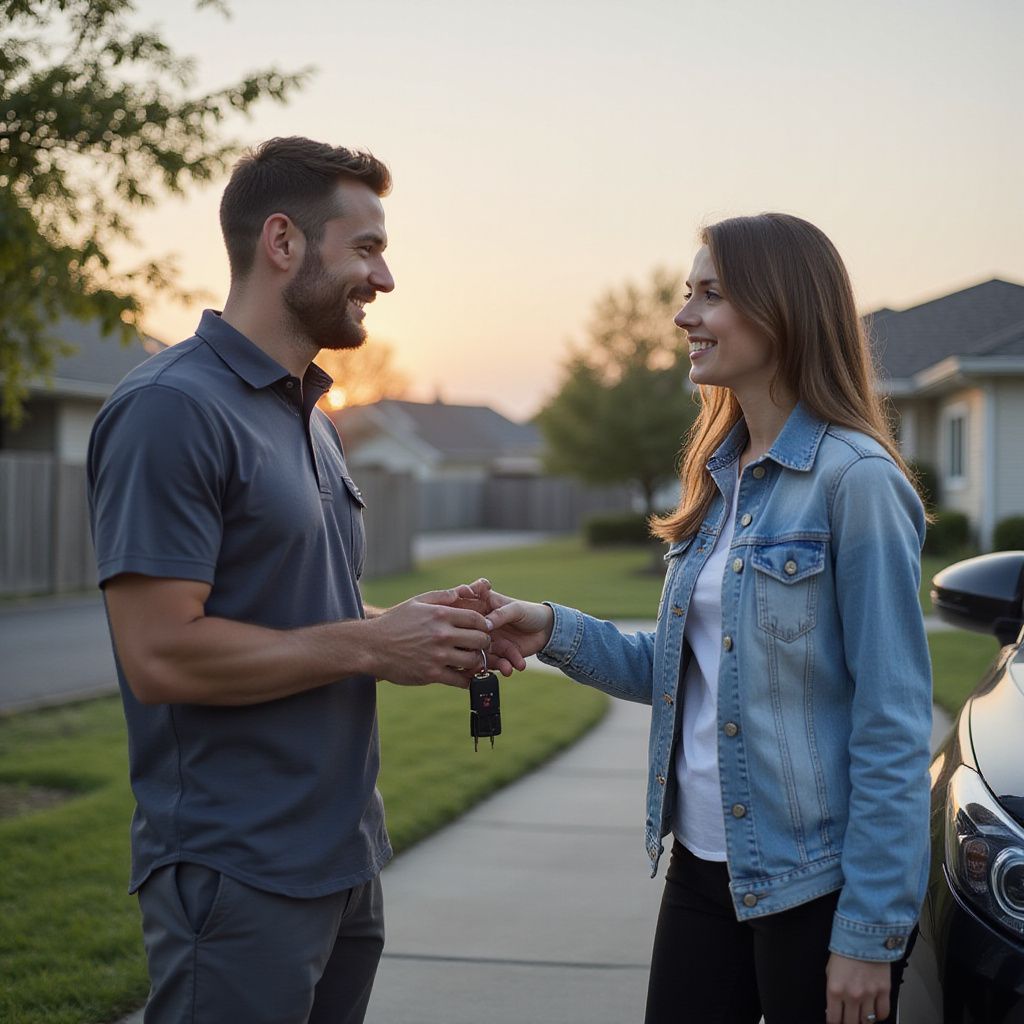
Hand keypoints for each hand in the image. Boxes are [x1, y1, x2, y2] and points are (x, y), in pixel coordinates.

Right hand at [366, 587, 493, 687]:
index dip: (484, 625)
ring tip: (472, 660)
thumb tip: (460, 592)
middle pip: (480, 639)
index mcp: (440, 615)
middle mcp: (442, 634)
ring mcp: (438, 656)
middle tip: (480, 646)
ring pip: (474, 661)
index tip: (483, 629)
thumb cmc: (394, 623)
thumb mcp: (416, 603)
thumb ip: (441, 597)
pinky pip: (460, 680)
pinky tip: (465, 676)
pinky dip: (467, 680)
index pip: (477, 619)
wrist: (371, 646)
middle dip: (484, 643)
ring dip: (477, 662)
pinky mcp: (432, 675)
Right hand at [466, 581, 554, 667]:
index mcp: (482, 608)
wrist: (547, 629)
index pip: (465, 615)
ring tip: (507, 668)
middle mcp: (482, 626)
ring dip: (494, 663)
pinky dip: (506, 667)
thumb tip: (484, 624)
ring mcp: (489, 641)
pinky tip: (516, 666)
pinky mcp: (499, 654)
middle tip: (479, 660)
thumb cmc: (530, 612)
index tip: (464, 635)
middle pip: (470, 639)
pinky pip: (497, 663)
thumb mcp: (516, 609)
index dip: (462, 625)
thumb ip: (500, 614)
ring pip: (482, 655)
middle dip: (474, 651)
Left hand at [825, 953, 890, 1023]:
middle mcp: (852, 995)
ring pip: (867, 1021)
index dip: (834, 1022)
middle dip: (848, 1023)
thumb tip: (833, 1007)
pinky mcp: (884, 991)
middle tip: (848, 1020)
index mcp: (835, 989)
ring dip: (863, 1021)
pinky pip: (883, 1013)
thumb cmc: (845, 950)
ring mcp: (869, 995)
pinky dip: (879, 1016)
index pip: (834, 1018)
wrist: (863, 936)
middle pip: (851, 1023)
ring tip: (861, 1016)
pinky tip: (875, 1012)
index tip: (836, 1021)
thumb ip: (832, 991)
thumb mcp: (830, 971)